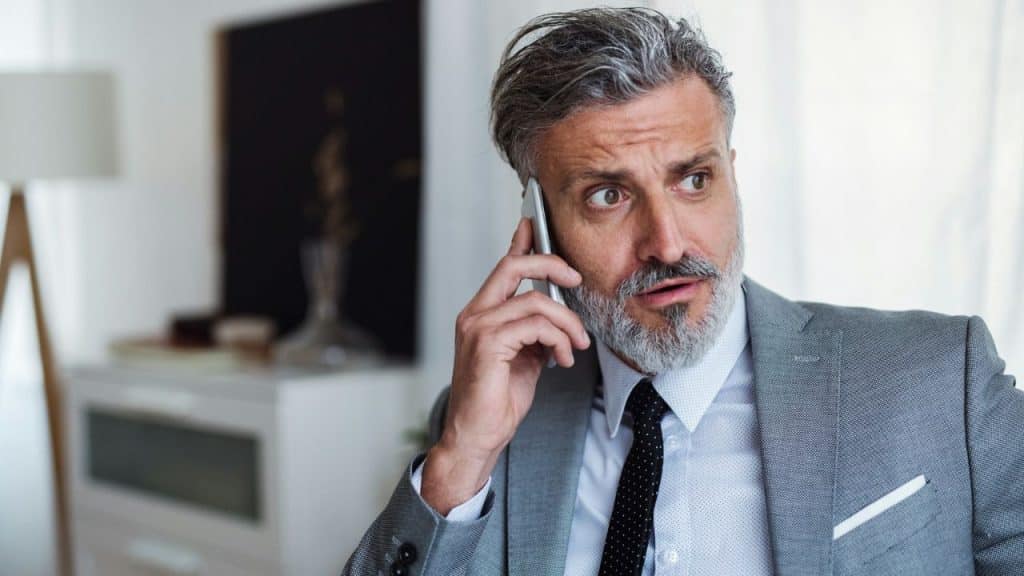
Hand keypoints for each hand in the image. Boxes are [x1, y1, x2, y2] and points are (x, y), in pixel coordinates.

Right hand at [421, 218, 590, 514]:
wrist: (476, 437)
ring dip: (567, 322)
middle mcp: (475, 315)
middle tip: (575, 278)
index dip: (521, 242)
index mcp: (481, 314)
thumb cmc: (497, 401)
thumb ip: (535, 333)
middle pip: (514, 266)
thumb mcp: (525, 359)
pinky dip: (558, 339)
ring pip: (535, 301)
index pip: (503, 267)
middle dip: (551, 264)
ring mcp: (478, 328)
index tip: (534, 221)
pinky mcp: (487, 345)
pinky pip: (535, 326)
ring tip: (576, 346)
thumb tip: (559, 318)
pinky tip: (562, 359)